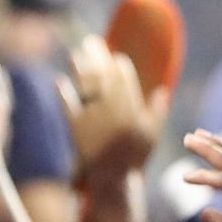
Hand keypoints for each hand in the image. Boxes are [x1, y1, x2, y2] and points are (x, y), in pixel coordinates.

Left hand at [59, 36, 168, 181]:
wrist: (111, 179)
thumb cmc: (133, 158)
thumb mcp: (151, 137)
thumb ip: (157, 113)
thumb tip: (162, 91)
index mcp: (132, 111)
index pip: (124, 80)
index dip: (118, 65)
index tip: (114, 56)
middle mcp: (112, 113)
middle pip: (103, 77)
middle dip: (98, 56)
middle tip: (92, 42)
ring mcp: (92, 120)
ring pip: (85, 88)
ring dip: (80, 68)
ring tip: (76, 54)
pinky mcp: (75, 129)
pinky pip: (68, 106)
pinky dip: (64, 93)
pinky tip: (59, 81)